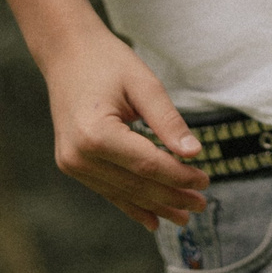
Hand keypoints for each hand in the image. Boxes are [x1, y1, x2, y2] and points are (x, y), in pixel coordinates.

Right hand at [39, 23, 209, 229]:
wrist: (66, 52)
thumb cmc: (107, 62)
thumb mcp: (144, 84)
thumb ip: (168, 121)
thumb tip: (194, 154)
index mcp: (95, 134)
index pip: (148, 165)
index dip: (179, 176)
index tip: (205, 180)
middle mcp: (79, 155)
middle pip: (136, 184)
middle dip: (172, 196)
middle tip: (201, 204)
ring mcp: (72, 163)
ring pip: (123, 192)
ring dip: (156, 205)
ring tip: (184, 216)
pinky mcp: (71, 164)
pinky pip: (107, 190)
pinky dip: (131, 205)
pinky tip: (153, 220)